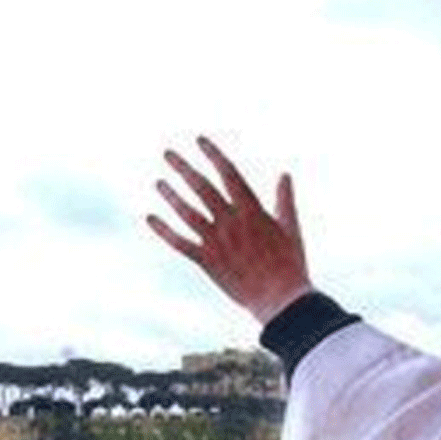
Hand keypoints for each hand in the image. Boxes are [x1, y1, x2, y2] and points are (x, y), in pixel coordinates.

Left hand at [147, 137, 311, 323]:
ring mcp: (216, 242)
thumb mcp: (291, 228)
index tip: (200, 140)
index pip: (228, 173)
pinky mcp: (207, 262)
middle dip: (184, 168)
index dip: (213, 154)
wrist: (280, 299)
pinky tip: (150, 218)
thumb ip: (284, 200)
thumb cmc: (289, 264)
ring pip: (187, 212)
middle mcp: (230, 222)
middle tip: (168, 153)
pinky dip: (164, 230)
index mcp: (252, 210)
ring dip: (171, 195)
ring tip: (158, 182)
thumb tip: (284, 175)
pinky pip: (180, 243)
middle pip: (202, 188)